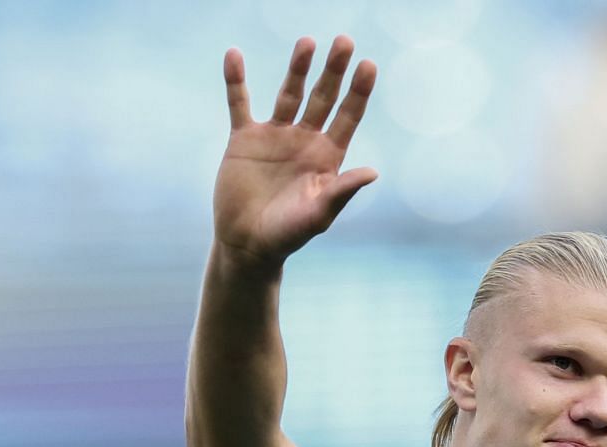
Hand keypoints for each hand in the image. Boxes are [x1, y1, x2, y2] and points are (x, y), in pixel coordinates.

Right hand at [213, 35, 378, 269]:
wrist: (247, 244)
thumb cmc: (288, 235)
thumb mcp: (318, 214)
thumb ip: (341, 191)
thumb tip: (372, 172)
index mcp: (327, 157)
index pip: (347, 117)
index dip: (358, 92)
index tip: (369, 65)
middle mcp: (304, 140)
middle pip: (323, 97)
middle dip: (334, 71)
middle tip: (345, 41)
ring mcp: (275, 136)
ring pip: (289, 94)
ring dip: (298, 68)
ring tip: (308, 42)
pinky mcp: (244, 139)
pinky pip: (239, 103)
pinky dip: (236, 81)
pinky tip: (234, 56)